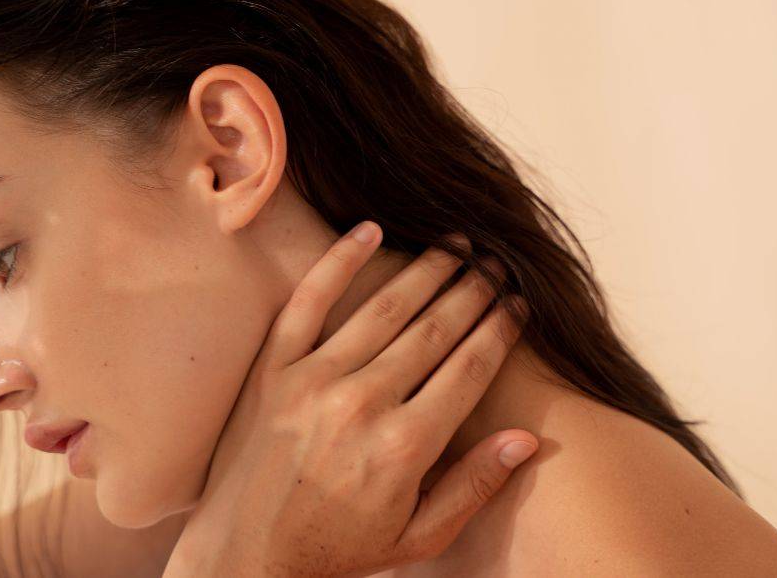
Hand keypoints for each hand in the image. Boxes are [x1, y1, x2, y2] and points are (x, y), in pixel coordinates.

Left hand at [162, 221, 536, 577]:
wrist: (248, 557)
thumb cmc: (339, 550)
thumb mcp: (419, 536)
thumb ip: (474, 486)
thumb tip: (528, 438)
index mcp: (404, 447)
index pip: (469, 370)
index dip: (501, 331)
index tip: (521, 306)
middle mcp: (362, 405)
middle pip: (435, 330)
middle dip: (474, 291)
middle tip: (498, 264)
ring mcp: (313, 382)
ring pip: (384, 309)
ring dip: (427, 270)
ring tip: (456, 245)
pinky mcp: (273, 371)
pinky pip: (308, 302)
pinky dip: (339, 262)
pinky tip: (369, 230)